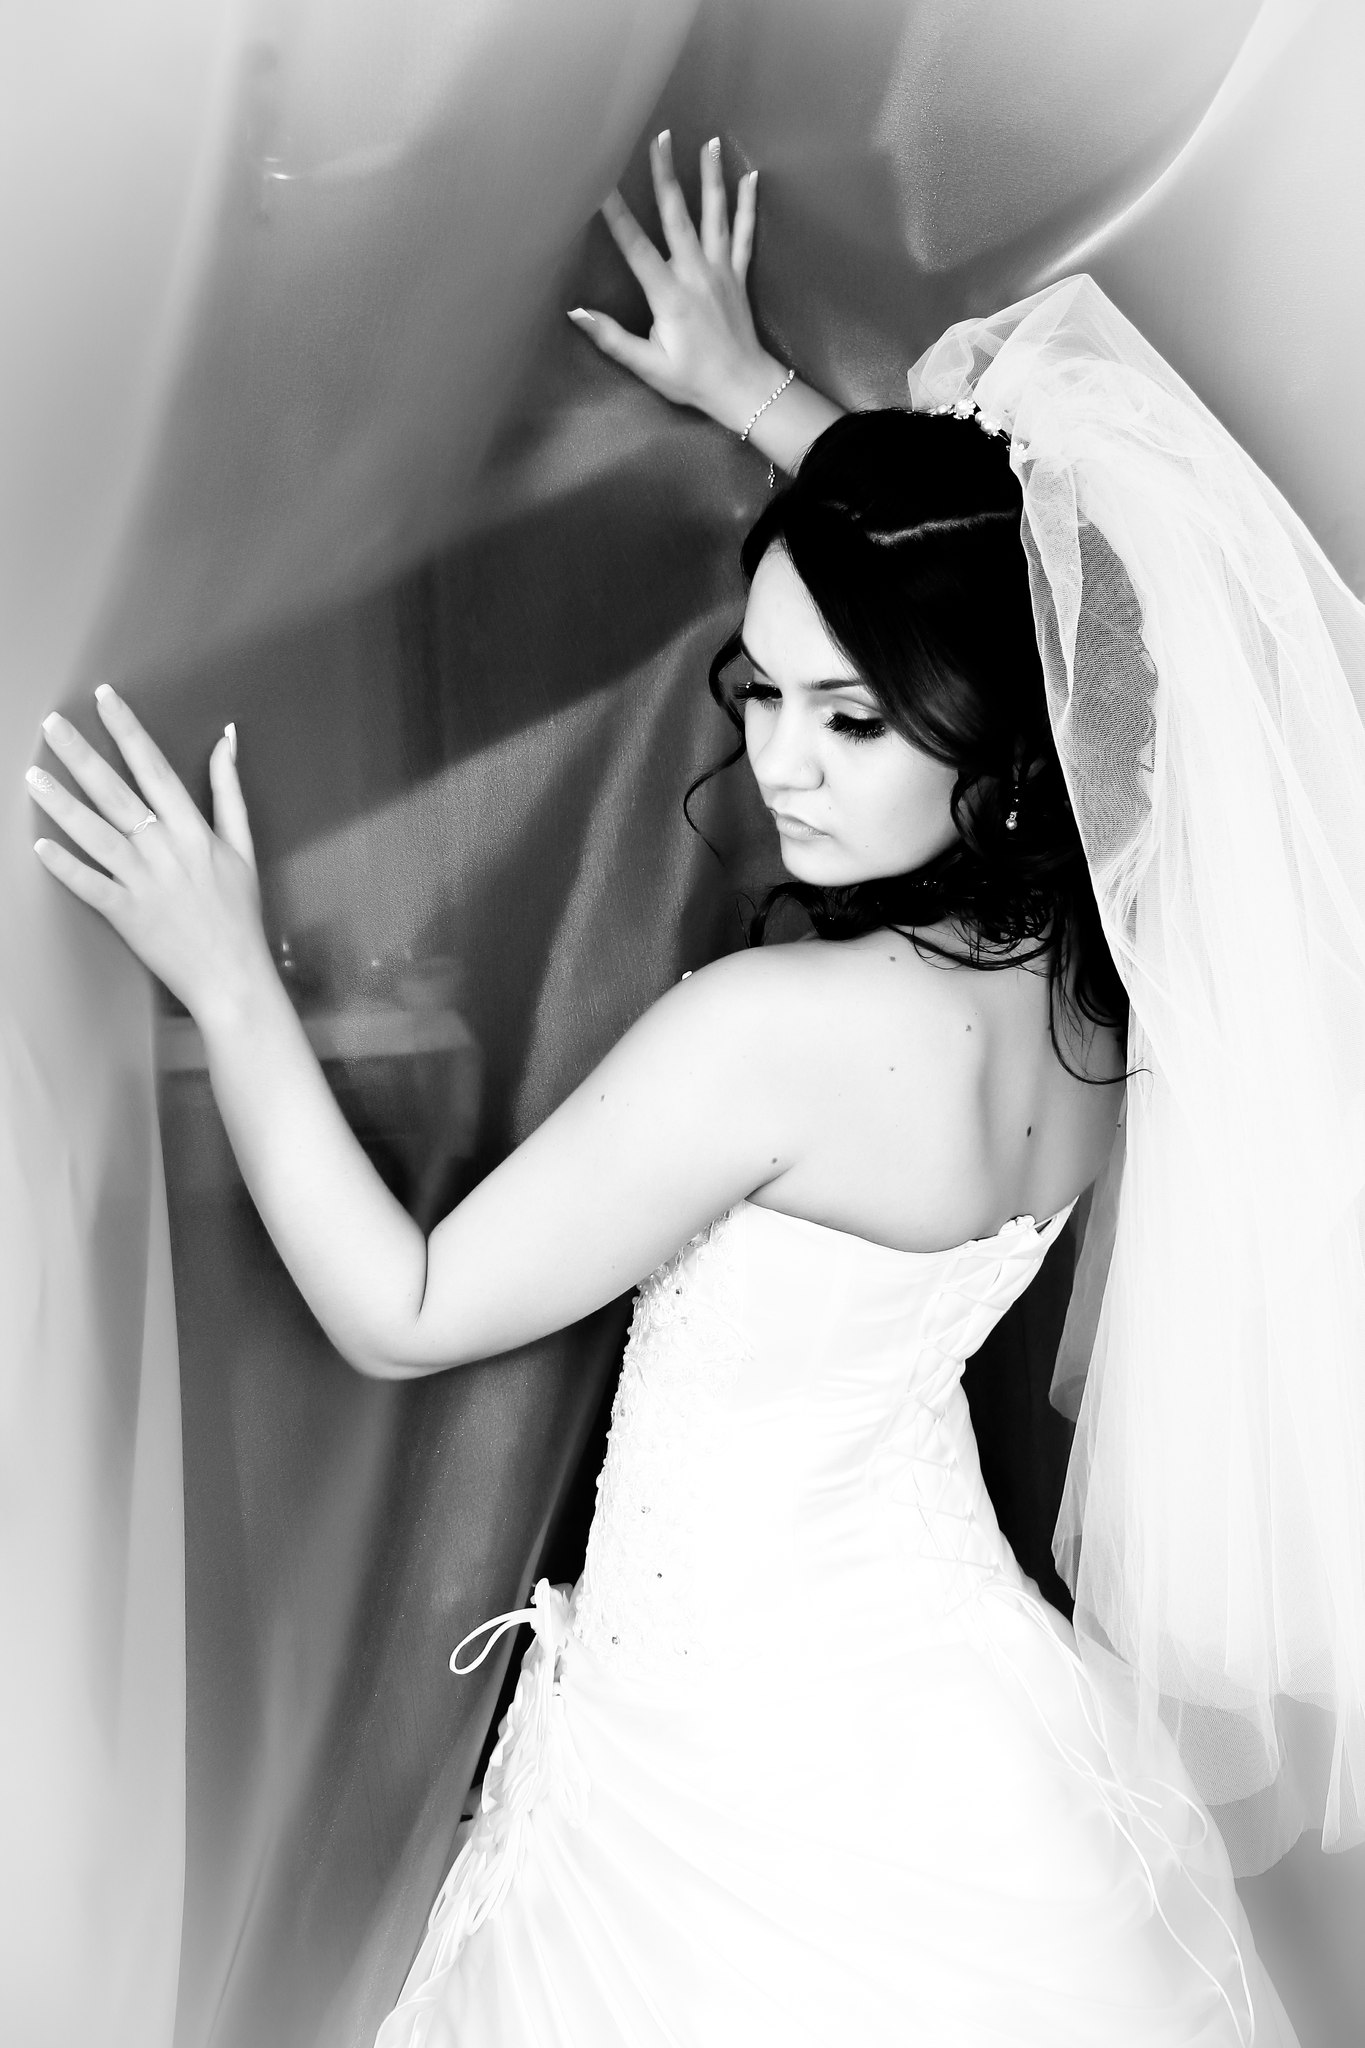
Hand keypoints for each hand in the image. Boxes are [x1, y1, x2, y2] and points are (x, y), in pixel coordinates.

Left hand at [26, 688, 270, 1025]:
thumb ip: (229, 791)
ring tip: (32, 775)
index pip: (155, 767)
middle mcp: (166, 850)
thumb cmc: (239, 914)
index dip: (128, 730)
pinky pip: (90, 886)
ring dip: (62, 803)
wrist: (234, 977)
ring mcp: (145, 883)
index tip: (104, 697)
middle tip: (51, 723)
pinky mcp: (127, 915)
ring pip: (96, 834)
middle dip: (82, 754)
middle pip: (117, 792)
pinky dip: (66, 867)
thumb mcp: (243, 847)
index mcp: (193, 830)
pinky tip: (40, 845)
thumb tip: (228, 737)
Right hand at [570, 131, 787, 435]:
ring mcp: (721, 271)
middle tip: (660, 137)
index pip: (636, 246)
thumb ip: (612, 338)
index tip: (601, 182)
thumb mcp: (648, 365)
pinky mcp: (739, 276)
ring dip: (712, 176)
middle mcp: (696, 273)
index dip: (616, 213)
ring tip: (712, 141)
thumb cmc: (693, 381)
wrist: (745, 390)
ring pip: (715, 215)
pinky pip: (745, 234)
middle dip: (665, 174)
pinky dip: (748, 206)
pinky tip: (752, 178)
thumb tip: (576, 313)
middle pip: (678, 215)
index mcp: (669, 295)